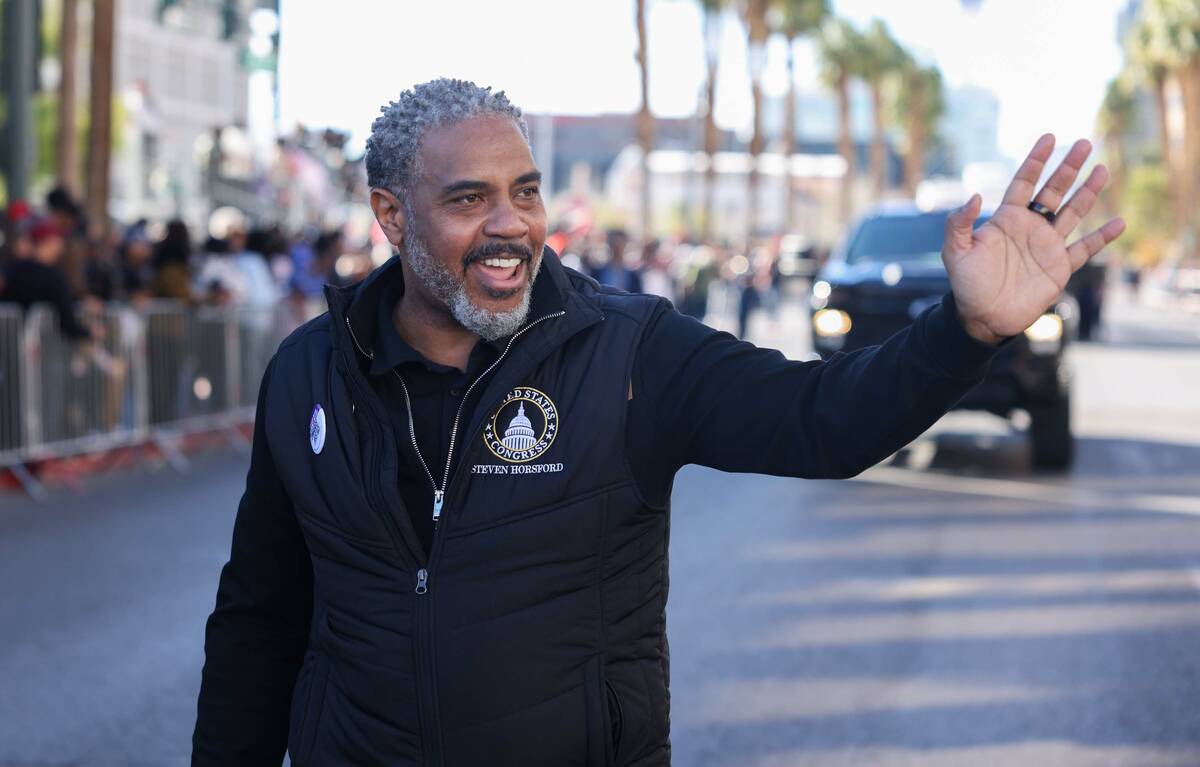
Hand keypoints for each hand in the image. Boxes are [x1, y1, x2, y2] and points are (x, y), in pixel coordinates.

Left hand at [942, 134, 1125, 344]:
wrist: (983, 317)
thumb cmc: (966, 284)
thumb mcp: (955, 252)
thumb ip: (958, 223)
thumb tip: (975, 196)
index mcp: (1006, 219)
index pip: (1024, 183)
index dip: (1036, 161)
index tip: (1049, 138)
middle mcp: (1030, 227)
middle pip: (1053, 191)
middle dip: (1068, 168)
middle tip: (1085, 143)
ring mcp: (1047, 245)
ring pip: (1073, 212)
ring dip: (1088, 192)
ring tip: (1102, 170)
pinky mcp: (1060, 267)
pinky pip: (1085, 248)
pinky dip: (1102, 237)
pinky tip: (1119, 222)